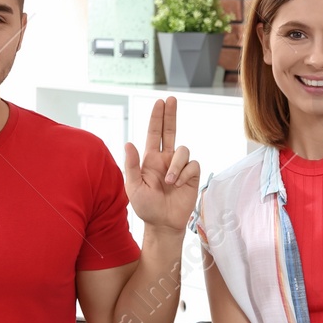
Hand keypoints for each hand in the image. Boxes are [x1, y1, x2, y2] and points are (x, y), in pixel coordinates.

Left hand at [124, 96, 200, 231]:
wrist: (163, 223)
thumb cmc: (146, 207)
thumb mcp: (133, 187)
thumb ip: (131, 165)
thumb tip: (129, 143)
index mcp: (150, 160)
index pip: (154, 133)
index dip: (157, 117)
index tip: (160, 102)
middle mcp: (166, 160)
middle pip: (170, 130)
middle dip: (171, 114)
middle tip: (171, 99)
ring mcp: (180, 167)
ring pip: (183, 150)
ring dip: (176, 165)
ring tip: (169, 182)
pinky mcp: (192, 176)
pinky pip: (193, 165)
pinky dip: (185, 174)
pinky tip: (179, 185)